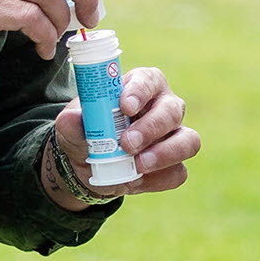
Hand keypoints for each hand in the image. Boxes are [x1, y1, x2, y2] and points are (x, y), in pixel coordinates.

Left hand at [41, 65, 196, 206]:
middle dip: (151, 127)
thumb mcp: (72, 127)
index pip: (150, 79)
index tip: (125, 107)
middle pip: (173, 110)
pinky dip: (157, 179)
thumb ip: (70, 122)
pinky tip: (136, 181)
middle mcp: (166, 108)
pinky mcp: (176, 165)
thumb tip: (71, 118)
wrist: (92, 166)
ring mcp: (176, 137)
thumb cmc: (87, 134)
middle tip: (127, 143)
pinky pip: (178, 172)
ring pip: (188, 141)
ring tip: (138, 165)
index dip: (141, 91)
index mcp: (142, 88)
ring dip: (165, 153)